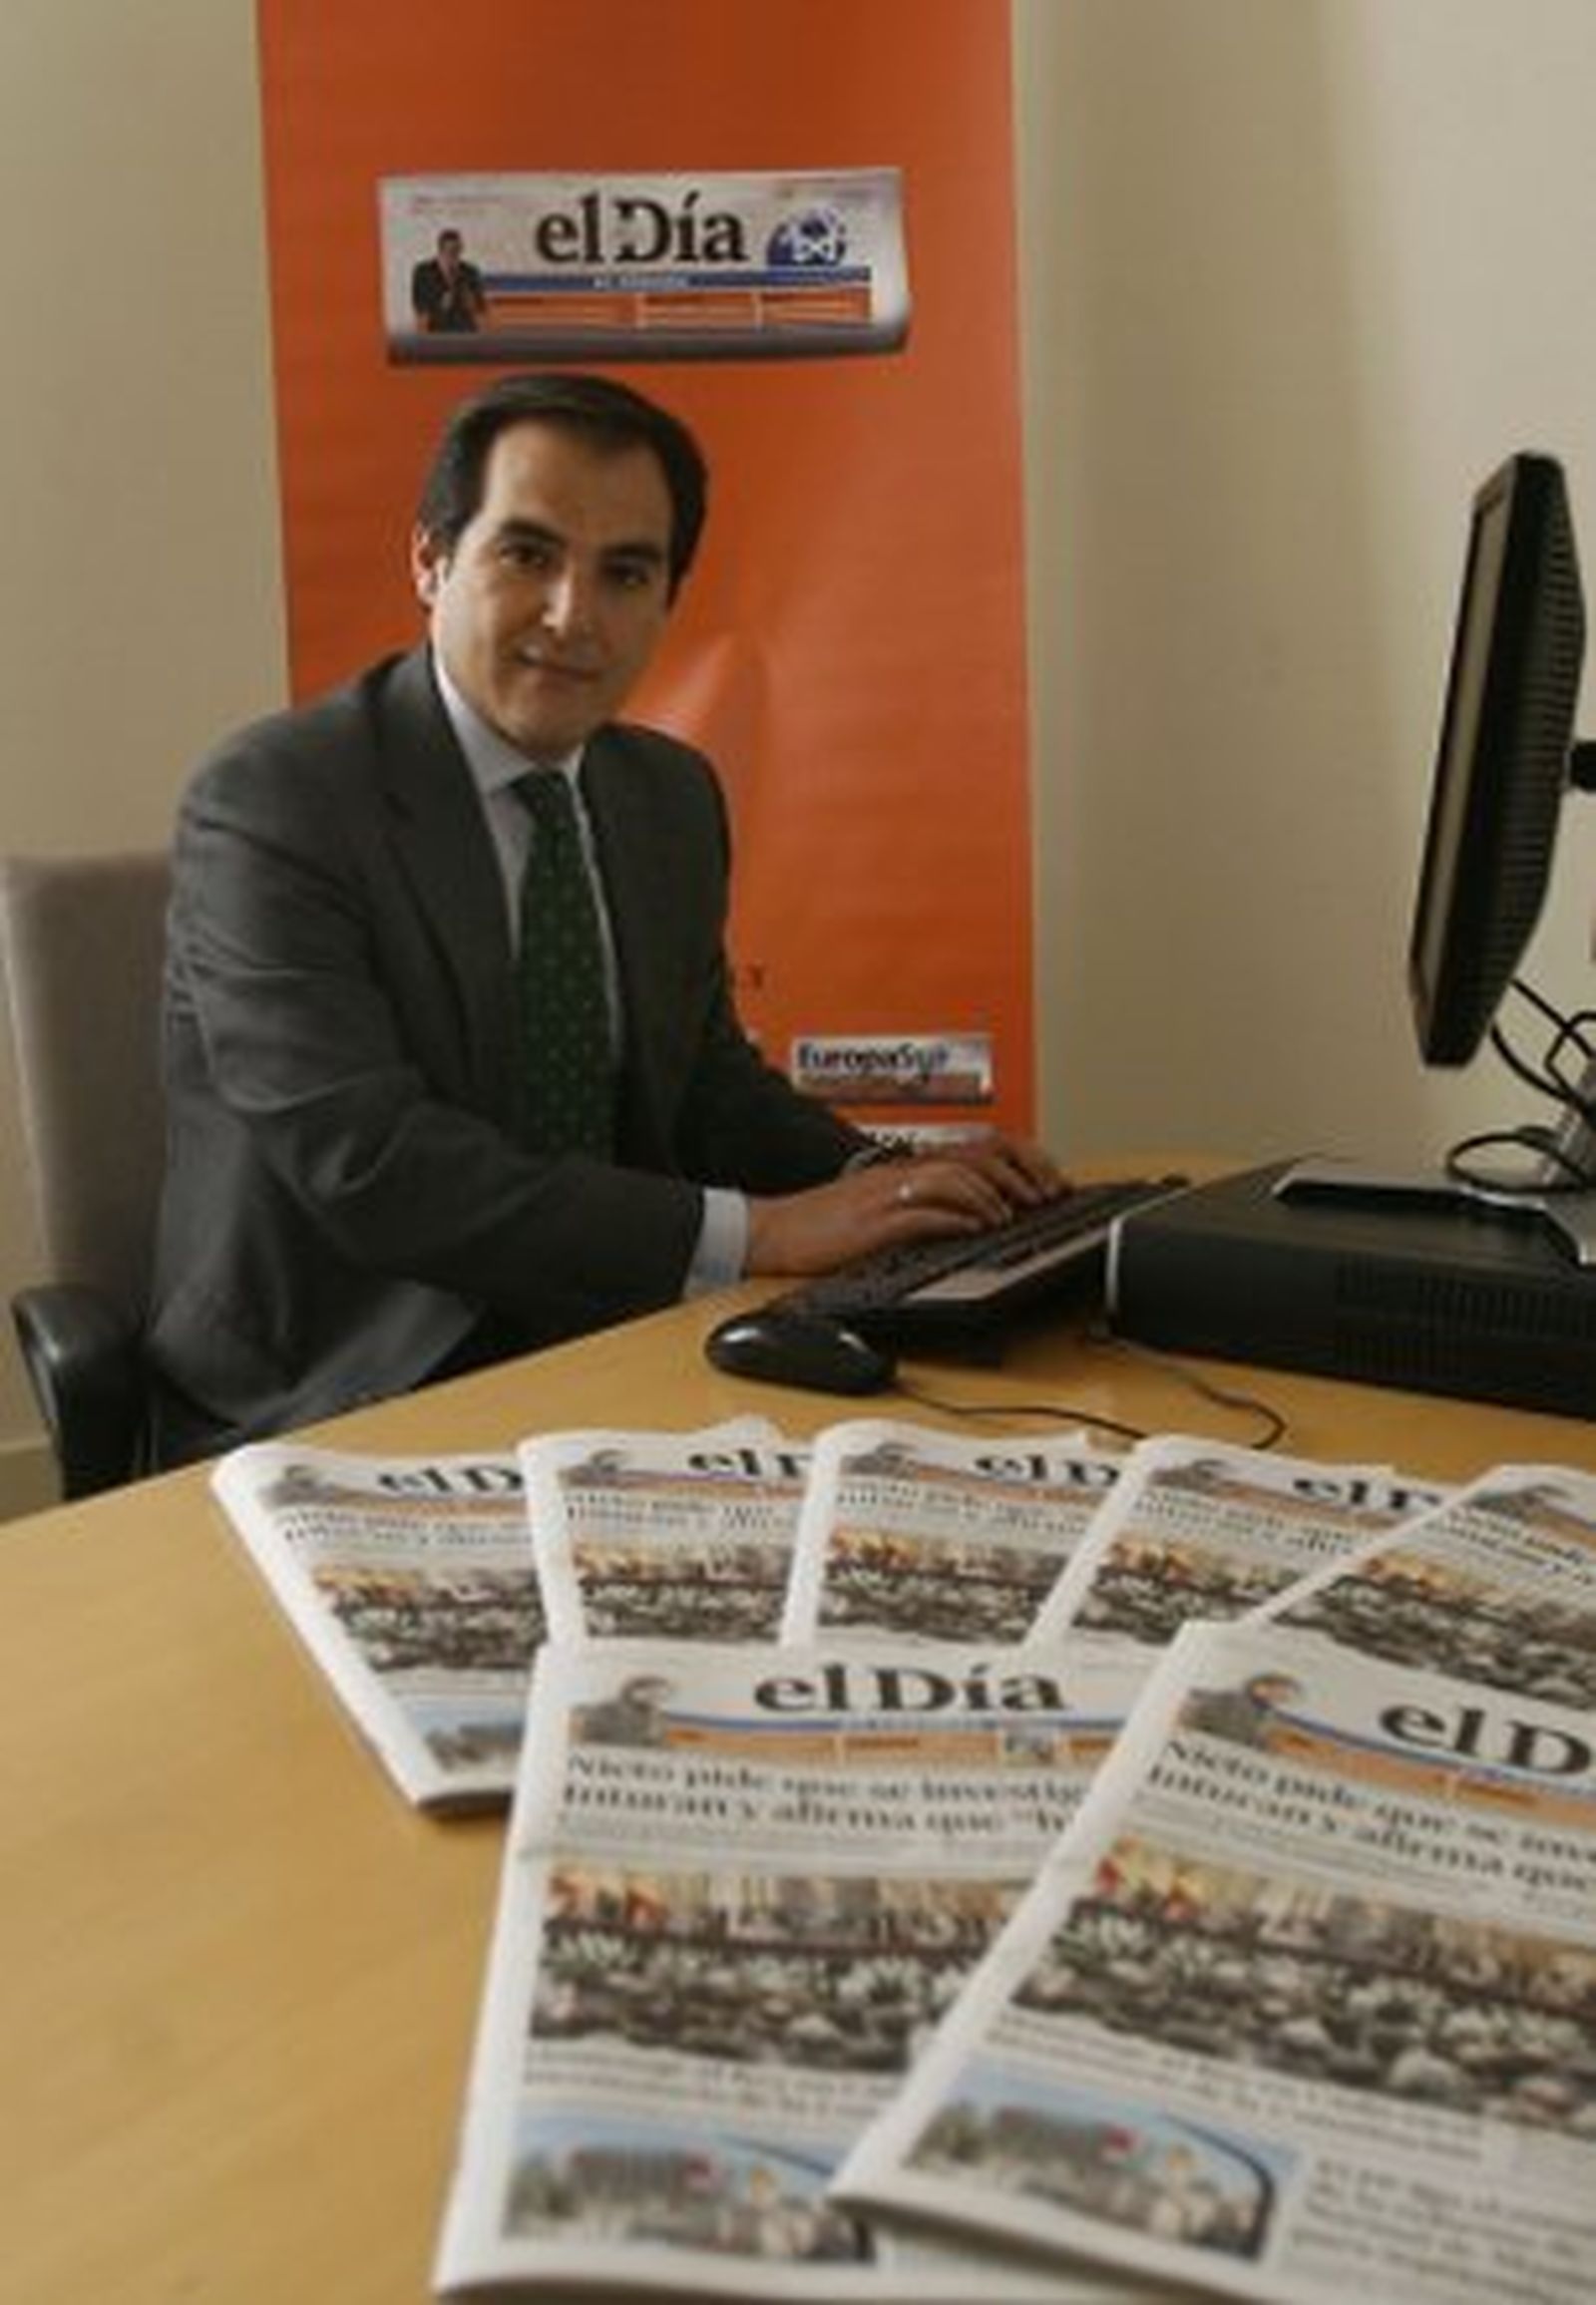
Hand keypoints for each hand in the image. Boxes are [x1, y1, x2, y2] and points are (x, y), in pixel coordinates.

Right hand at [745, 1130, 1066, 1277]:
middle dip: (1019, 1174)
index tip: (1051, 1183)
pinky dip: (954, 1219)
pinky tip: (974, 1230)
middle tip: (1044, 1198)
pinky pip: (921, 1213)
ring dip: (990, 1196)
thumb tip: (976, 1217)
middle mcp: (902, 1172)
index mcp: (909, 1167)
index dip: (1023, 1159)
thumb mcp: (883, 1207)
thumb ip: (925, 1204)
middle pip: (974, 1155)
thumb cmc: (822, 1225)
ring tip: (1011, 1215)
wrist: (771, 1233)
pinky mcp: (871, 1223)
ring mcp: (886, 1194)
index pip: (979, 1147)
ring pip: (953, 1177)